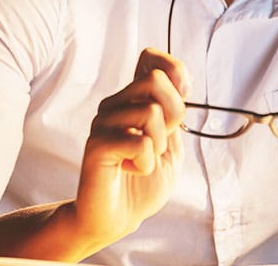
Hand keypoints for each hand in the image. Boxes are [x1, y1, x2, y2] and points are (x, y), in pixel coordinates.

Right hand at [71, 48, 189, 244]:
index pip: (150, 58)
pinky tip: (130, 170)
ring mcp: (103, 122)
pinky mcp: (97, 145)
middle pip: (155, 80)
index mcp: (133, 100)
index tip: (179, 101)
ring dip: (157, 146)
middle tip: (159, 143)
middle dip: (174, 115)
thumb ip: (175, 114)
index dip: (173, 70)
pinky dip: (146, 164)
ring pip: (151, 112)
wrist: (118, 219)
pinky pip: (140, 142)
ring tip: (141, 161)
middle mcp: (115, 105)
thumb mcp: (171, 145)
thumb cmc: (142, 184)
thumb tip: (180, 80)